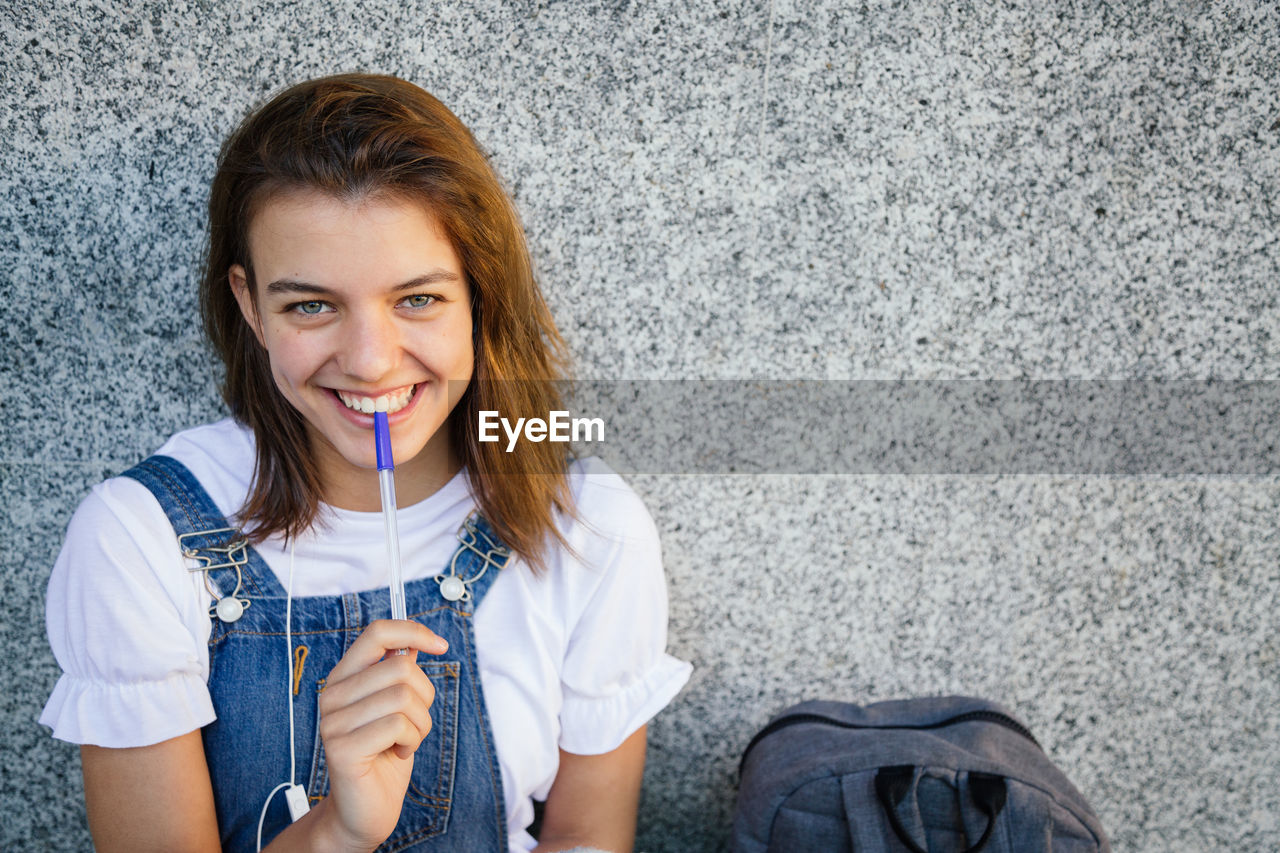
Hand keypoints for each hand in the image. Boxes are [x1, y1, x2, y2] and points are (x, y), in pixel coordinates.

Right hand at [313, 620, 448, 851]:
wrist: (363, 810)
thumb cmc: (383, 755)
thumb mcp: (396, 707)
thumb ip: (398, 674)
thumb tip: (417, 640)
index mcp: (344, 677)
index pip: (377, 632)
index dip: (413, 631)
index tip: (441, 646)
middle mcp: (332, 694)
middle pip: (400, 667)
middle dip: (425, 696)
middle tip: (415, 722)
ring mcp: (333, 721)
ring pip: (403, 697)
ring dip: (420, 723)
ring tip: (405, 741)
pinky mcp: (341, 748)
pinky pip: (397, 725)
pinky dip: (411, 740)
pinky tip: (398, 753)